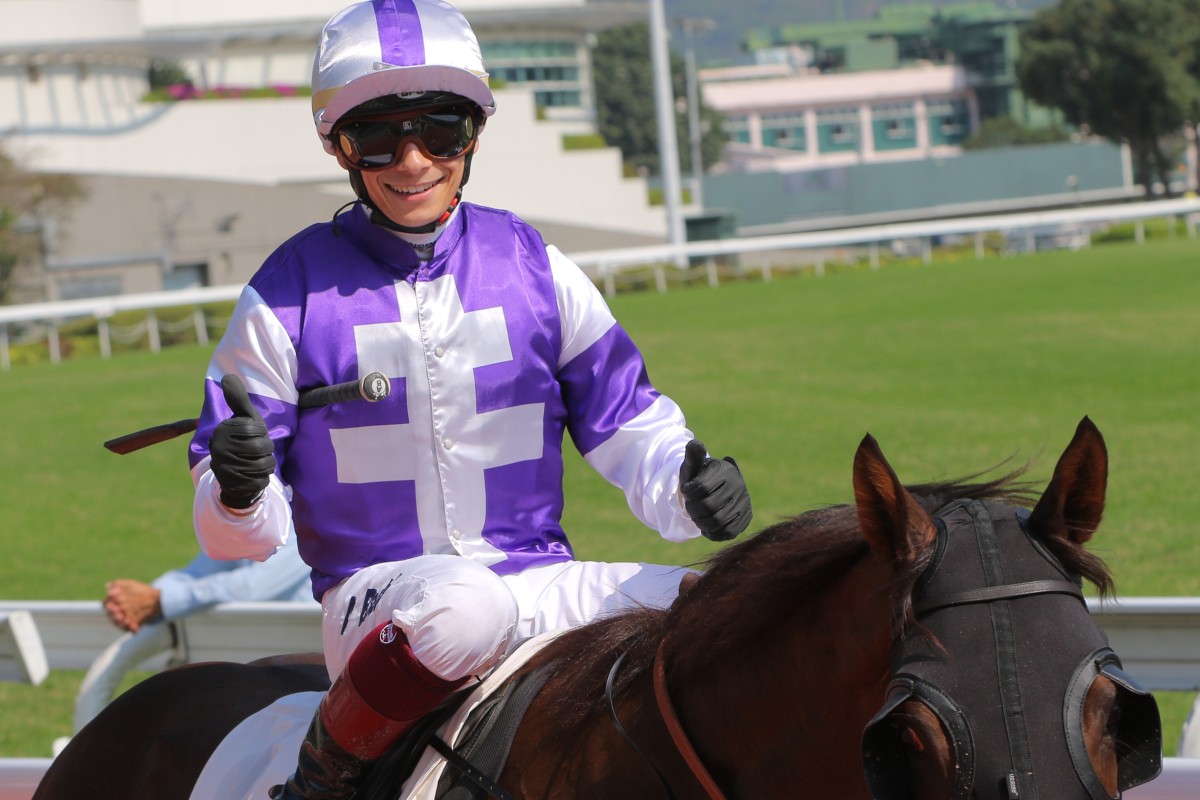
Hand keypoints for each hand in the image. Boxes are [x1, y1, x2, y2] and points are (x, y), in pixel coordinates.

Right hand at [103, 579, 162, 632]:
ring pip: (119, 624)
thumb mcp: (130, 584)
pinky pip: (129, 629)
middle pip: (111, 616)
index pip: (106, 604)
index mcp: (113, 601)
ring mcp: (122, 619)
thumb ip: (118, 584)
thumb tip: (107, 585)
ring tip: (128, 621)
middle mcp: (116, 611)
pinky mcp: (130, 625)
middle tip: (120, 616)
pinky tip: (136, 628)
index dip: (109, 606)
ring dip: (122, 624)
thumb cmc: (140, 590)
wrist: (155, 599)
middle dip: (115, 616)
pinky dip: (131, 629)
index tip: (115, 606)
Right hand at [208, 374, 275, 509]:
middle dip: (267, 450)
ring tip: (256, 462)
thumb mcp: (244, 418)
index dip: (262, 433)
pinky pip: (261, 481)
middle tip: (257, 452)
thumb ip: (238, 399)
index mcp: (222, 430)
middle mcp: (218, 448)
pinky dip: (262, 479)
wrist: (232, 473)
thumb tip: (227, 376)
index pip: (257, 429)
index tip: (253, 435)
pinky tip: (252, 476)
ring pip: (264, 465)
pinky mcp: (232, 485)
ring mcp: (223, 468)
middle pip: (263, 448)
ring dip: (266, 465)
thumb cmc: (243, 440)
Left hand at [679, 439, 751, 541]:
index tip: (686, 491)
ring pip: (717, 521)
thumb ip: (693, 456)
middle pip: (708, 506)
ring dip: (700, 522)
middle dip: (692, 509)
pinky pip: (727, 532)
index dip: (689, 493)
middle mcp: (739, 486)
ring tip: (696, 516)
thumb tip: (695, 444)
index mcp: (726, 471)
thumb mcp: (693, 466)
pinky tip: (706, 525)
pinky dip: (712, 532)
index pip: (702, 488)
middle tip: (689, 507)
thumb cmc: (698, 477)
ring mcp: (745, 503)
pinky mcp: (746, 518)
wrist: (713, 491)